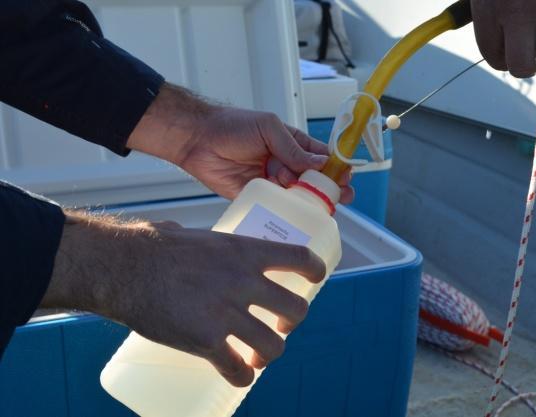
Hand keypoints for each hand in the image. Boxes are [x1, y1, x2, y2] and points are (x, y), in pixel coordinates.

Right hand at [42, 213, 326, 386]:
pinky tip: (239, 375)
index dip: (314, 271)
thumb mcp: (200, 237)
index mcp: (245, 252)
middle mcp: (243, 282)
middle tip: (280, 325)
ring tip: (257, 354)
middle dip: (292, 321)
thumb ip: (220, 248)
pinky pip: (238, 370)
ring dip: (269, 353)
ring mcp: (226, 313)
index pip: (299, 259)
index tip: (315, 280)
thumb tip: (217, 250)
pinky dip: (242, 376)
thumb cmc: (155, 246)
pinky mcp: (206, 341)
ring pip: (273, 345)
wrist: (122, 267)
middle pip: (295, 310)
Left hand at [127, 83, 353, 202]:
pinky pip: (276, 208)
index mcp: (292, 144)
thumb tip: (319, 164)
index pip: (320, 157)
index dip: (335, 166)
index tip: (346, 175)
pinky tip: (298, 220)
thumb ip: (292, 148)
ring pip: (298, 197)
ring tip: (322, 210)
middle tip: (341, 198)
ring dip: (310, 203)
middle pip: (313, 181)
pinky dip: (287, 214)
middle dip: (329, 189)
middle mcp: (285, 165)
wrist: (197, 140)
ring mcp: (272, 183)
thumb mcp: (268, 129)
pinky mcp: (257, 198)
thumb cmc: (232, 126)